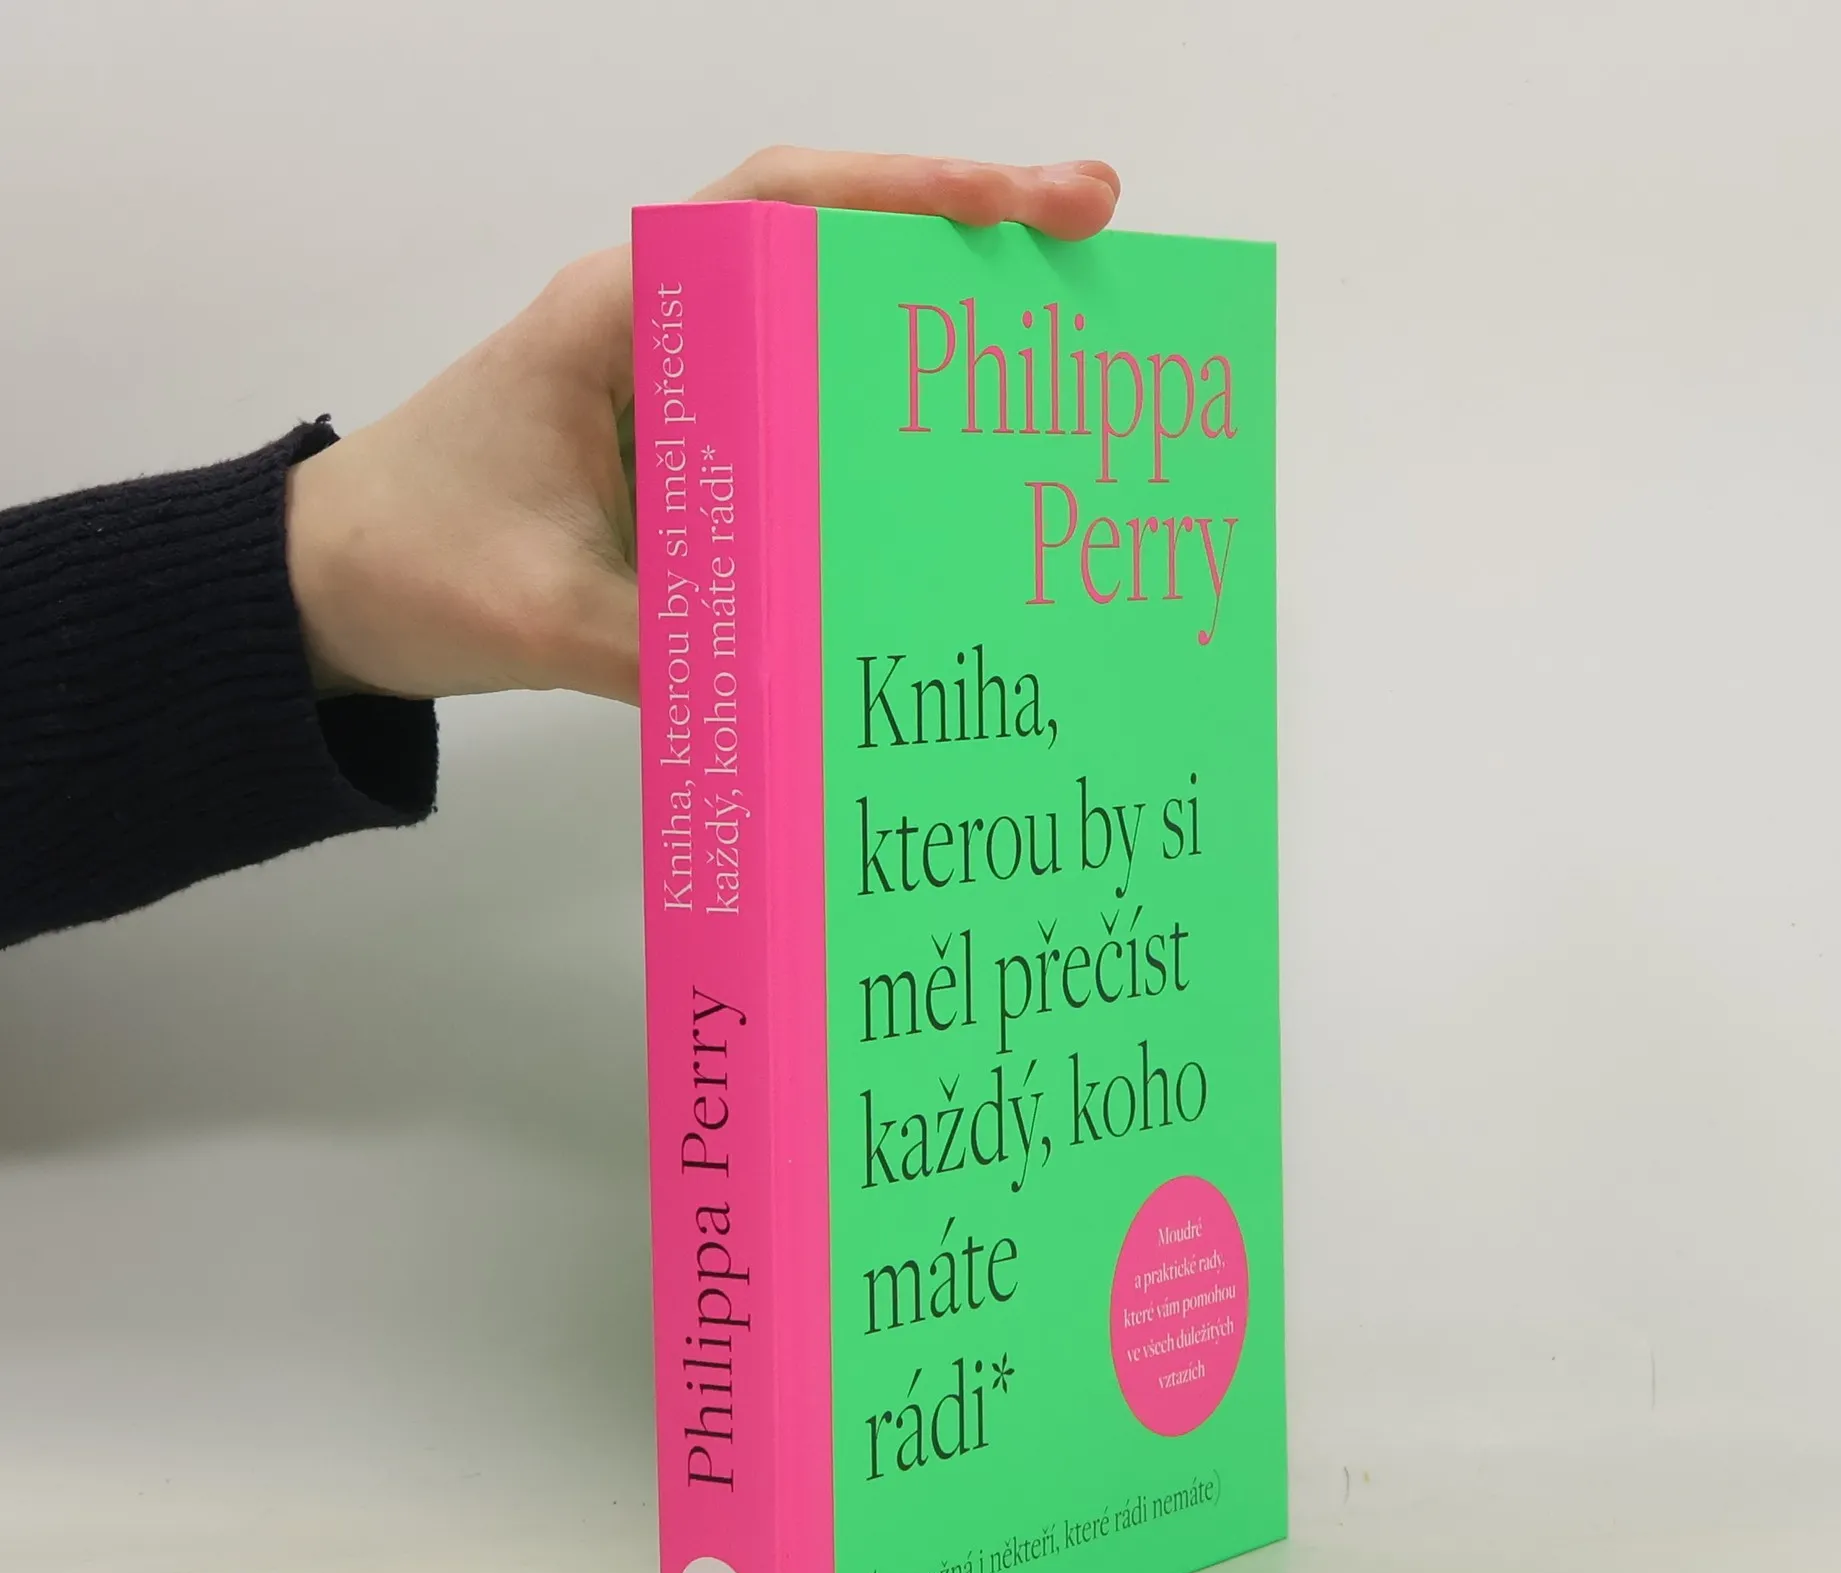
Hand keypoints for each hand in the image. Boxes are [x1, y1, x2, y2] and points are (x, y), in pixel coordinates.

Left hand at [287, 150, 1121, 704]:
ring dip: (927, 341)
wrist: (330, 593)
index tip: (1033, 206)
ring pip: (821, 334)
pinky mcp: (682, 453)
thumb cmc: (412, 567)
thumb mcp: (549, 618)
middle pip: (829, 247)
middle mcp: (656, 330)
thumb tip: (828, 693)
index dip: (916, 194)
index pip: (782, 210)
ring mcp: (673, 387)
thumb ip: (684, 651)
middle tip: (1092, 245)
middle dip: (962, 238)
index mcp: (616, 317)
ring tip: (1048, 366)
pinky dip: (873, 435)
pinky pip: (796, 425)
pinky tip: (943, 477)